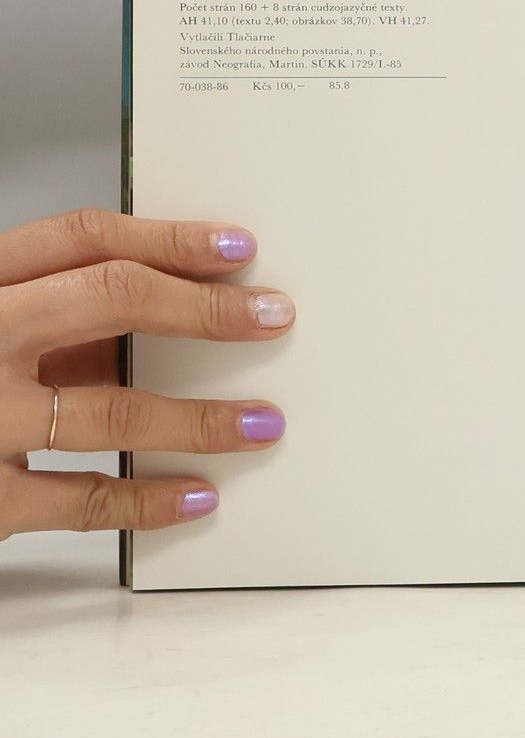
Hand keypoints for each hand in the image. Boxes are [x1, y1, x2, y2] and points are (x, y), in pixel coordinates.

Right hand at [0, 211, 292, 539]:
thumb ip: (40, 322)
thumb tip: (165, 314)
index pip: (79, 237)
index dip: (169, 236)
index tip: (236, 246)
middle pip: (107, 298)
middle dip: (204, 307)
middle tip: (271, 317)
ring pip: (110, 409)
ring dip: (200, 419)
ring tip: (260, 423)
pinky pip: (80, 500)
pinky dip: (148, 500)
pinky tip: (195, 494)